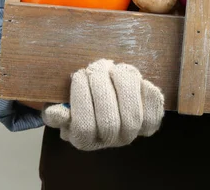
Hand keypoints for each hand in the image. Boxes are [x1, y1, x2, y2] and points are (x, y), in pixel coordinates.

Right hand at [42, 59, 164, 150]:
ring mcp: (133, 133)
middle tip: (94, 67)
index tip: (78, 74)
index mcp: (84, 140)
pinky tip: (136, 79)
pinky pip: (153, 111)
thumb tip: (58, 113)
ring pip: (132, 116)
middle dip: (101, 88)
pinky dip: (146, 92)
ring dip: (122, 86)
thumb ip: (56, 113)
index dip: (81, 98)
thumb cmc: (79, 103)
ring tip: (112, 69)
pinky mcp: (151, 122)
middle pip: (109, 122)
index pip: (84, 127)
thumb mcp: (60, 108)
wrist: (105, 102)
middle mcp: (111, 141)